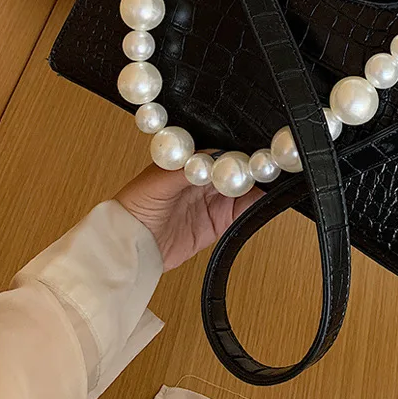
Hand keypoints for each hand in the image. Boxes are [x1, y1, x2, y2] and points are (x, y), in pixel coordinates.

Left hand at [115, 157, 262, 270]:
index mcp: (191, 160)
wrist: (130, 246)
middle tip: (263, 169)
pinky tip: (262, 201)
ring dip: (256, 185)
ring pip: (244, 188)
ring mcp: (212, 199)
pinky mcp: (219, 221)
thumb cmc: (135, 205)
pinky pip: (243, 212)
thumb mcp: (159, 181)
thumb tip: (214, 158)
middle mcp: (204, 177)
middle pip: (237, 168)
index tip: (247, 156)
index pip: (222, 152)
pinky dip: (255, 207)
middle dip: (251, 167)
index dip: (236, 153)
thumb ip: (187, 169)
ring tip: (267, 183)